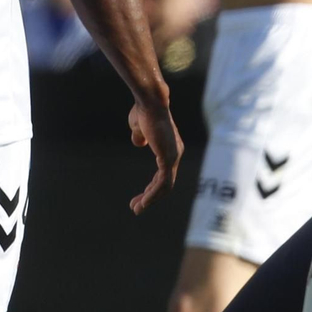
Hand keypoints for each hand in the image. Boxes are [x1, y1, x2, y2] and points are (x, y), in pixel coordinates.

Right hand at [127, 99, 182, 213]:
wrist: (149, 103)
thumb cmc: (143, 111)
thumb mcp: (139, 127)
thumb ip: (140, 136)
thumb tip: (139, 143)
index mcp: (170, 149)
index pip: (163, 175)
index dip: (151, 188)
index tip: (139, 198)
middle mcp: (175, 154)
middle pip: (165, 184)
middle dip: (151, 197)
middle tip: (136, 208)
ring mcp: (174, 157)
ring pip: (165, 186)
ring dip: (151, 199)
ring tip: (137, 208)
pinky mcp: (169, 158)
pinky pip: (163, 182)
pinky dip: (153, 193)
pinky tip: (144, 202)